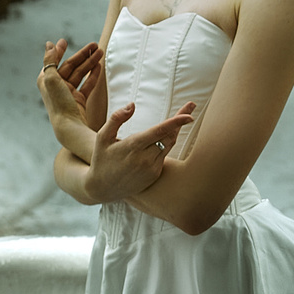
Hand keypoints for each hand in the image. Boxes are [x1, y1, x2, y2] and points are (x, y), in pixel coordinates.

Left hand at [40, 38, 101, 158]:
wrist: (69, 126)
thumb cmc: (59, 103)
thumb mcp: (52, 79)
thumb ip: (50, 60)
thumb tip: (49, 44)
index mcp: (46, 80)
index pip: (54, 61)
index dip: (59, 51)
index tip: (64, 41)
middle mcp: (56, 86)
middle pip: (70, 66)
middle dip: (82, 55)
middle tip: (95, 45)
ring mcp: (68, 93)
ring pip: (80, 73)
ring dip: (90, 63)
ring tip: (100, 53)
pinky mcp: (79, 100)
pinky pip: (87, 84)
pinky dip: (93, 75)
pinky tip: (99, 67)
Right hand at [81, 100, 195, 203]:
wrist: (102, 188)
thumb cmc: (102, 159)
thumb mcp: (102, 137)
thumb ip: (116, 119)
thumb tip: (132, 104)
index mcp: (133, 146)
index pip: (159, 131)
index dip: (176, 122)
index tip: (189, 115)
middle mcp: (145, 158)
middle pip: (169, 136)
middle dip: (181, 120)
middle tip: (191, 105)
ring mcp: (151, 168)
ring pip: (169, 145)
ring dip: (176, 130)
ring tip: (184, 116)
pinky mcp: (154, 175)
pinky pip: (165, 155)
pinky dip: (167, 143)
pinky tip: (168, 134)